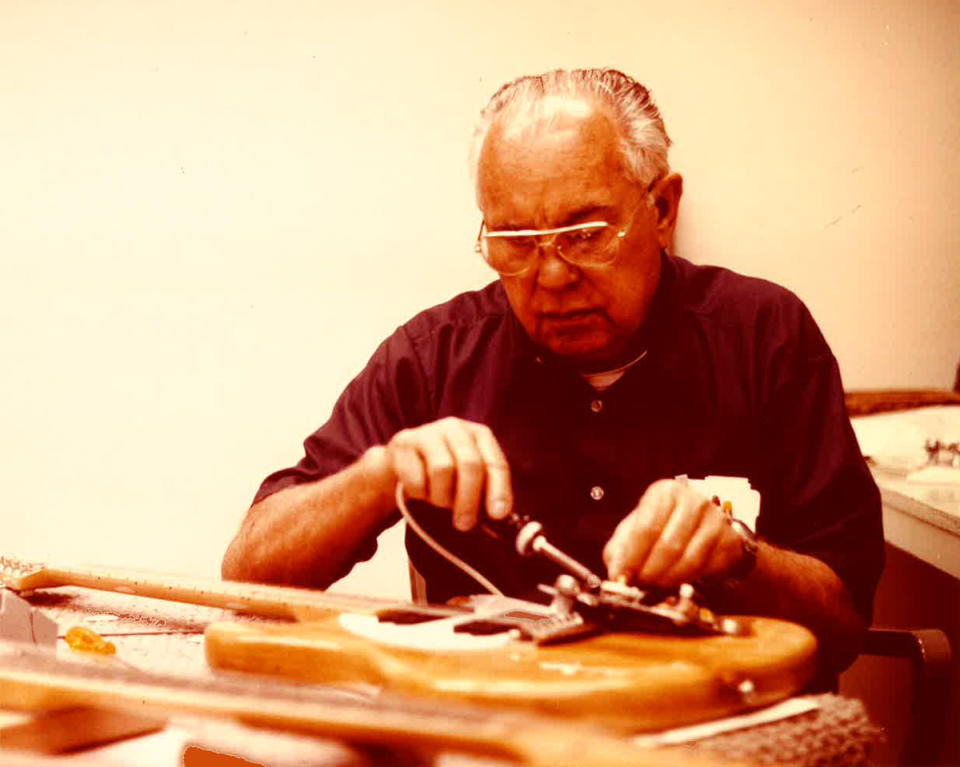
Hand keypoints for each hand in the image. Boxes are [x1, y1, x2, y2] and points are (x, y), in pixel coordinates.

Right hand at [384, 417, 512, 530]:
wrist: (399, 464)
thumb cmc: (442, 476)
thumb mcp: (467, 480)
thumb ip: (485, 494)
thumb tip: (499, 516)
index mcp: (479, 436)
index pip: (495, 463)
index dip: (499, 490)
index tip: (497, 515)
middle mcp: (456, 428)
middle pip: (470, 464)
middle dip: (469, 499)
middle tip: (464, 524)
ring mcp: (428, 432)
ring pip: (442, 469)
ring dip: (441, 497)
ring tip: (439, 503)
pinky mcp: (403, 443)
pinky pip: (415, 476)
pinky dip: (419, 493)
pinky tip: (419, 492)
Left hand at [602, 479, 745, 586]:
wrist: (699, 528)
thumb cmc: (662, 527)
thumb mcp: (633, 531)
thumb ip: (620, 551)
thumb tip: (618, 574)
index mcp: (665, 493)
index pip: (646, 527)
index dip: (633, 557)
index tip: (623, 576)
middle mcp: (693, 501)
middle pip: (668, 546)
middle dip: (650, 572)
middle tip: (639, 586)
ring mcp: (715, 520)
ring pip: (689, 561)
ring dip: (668, 580)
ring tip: (655, 586)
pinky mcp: (729, 541)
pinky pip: (707, 569)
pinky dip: (688, 581)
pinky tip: (677, 581)